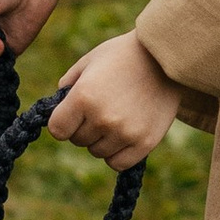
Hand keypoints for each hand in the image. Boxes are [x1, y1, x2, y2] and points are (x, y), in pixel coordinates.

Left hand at [45, 29, 179, 171]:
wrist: (164, 58)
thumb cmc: (122, 55)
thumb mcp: (88, 62)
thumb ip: (67, 86)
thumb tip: (55, 110)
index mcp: (84, 96)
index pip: (57, 129)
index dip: (62, 122)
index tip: (71, 114)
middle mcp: (102, 118)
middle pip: (77, 140)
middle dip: (83, 126)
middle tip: (101, 107)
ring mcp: (125, 133)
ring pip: (97, 152)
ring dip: (101, 139)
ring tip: (116, 115)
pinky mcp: (145, 143)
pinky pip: (118, 163)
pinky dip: (117, 153)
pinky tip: (123, 134)